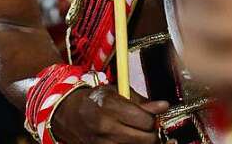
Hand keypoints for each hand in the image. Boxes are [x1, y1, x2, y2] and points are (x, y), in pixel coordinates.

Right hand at [50, 86, 168, 143]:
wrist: (67, 113)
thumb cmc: (94, 100)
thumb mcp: (116, 92)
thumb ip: (141, 102)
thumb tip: (164, 106)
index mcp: (110, 107)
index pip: (146, 121)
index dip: (153, 120)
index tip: (152, 117)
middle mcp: (106, 127)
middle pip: (146, 140)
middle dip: (152, 135)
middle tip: (150, 129)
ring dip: (143, 143)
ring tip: (142, 136)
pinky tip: (134, 141)